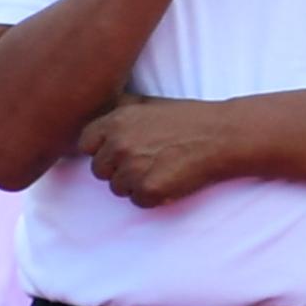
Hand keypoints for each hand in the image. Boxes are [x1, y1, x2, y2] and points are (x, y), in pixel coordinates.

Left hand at [77, 98, 239, 207]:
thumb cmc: (187, 119)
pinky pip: (139, 201)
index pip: (85, 144)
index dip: (101, 150)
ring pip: (118, 189)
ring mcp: (132, 168)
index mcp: (116, 121)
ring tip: (161, 169)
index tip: (119, 152)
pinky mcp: (149, 189)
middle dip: (118, 169)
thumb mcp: (147, 104)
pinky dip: (153, 197)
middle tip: (146, 161)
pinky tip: (169, 180)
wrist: (220, 136)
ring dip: (136, 184)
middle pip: (99, 170)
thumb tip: (97, 115)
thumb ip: (119, 110)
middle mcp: (119, 144)